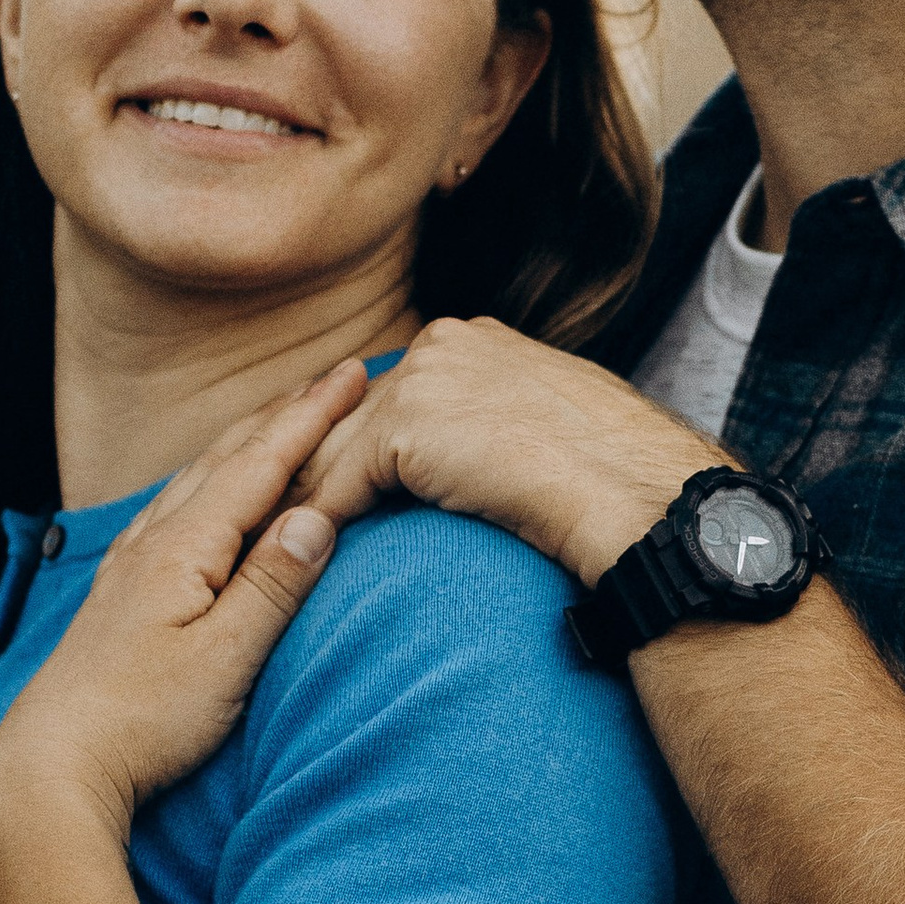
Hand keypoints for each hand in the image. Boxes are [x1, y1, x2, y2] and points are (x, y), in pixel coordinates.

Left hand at [0, 363, 366, 845]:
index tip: (355, 373)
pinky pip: (173, 510)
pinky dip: (206, 482)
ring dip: (244, 442)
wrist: (50, 764)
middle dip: (284, 415)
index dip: (312, 417)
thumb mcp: (224, 660)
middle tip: (334, 378)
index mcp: (184, 548)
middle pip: (227, 459)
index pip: (262, 465)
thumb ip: (271, 586)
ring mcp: (131, 566)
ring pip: (196, 480)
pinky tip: (200, 492)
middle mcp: (154, 543)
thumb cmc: (141, 721)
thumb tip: (317, 515)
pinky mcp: (120, 594)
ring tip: (279, 418)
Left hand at [290, 318, 713, 588]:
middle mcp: (440, 345)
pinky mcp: (406, 426)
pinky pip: (340, 487)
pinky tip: (303, 563)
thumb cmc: (612, 476)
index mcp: (470, 341)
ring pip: (337, 450)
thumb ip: (492, 425)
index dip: (357, 445)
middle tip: (272, 517)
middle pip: (352, 416)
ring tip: (271, 548)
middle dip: (313, 466)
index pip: (390, 396)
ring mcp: (420, 379)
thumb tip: (476, 458)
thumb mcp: (545, 427)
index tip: (325, 483)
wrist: (633, 490)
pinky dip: (319, 527)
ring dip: (303, 501)